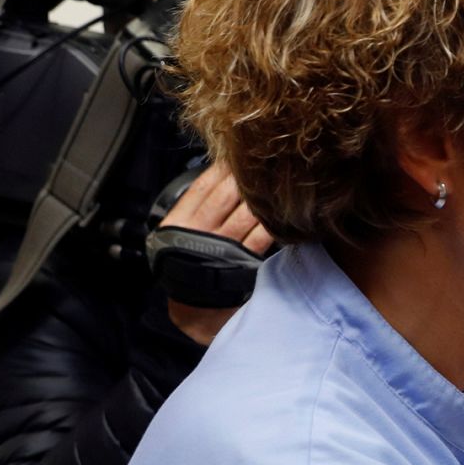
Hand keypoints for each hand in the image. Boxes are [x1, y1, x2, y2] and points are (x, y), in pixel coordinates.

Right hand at [160, 162, 271, 345]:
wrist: (192, 308)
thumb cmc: (188, 265)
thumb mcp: (180, 234)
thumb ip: (197, 207)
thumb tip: (223, 175)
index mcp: (179, 221)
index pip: (204, 186)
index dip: (224, 168)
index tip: (239, 155)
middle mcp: (199, 232)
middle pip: (230, 195)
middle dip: (249, 177)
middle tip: (266, 162)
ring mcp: (221, 248)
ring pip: (248, 213)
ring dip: (265, 197)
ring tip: (278, 183)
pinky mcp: (242, 263)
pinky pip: (262, 237)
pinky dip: (274, 222)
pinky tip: (284, 212)